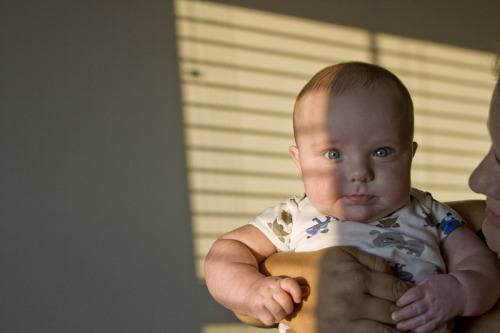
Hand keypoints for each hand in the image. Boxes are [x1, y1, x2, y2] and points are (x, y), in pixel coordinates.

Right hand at [243, 276, 303, 325]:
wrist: (247, 291)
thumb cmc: (270, 289)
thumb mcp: (280, 284)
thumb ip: (294, 286)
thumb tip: (307, 290)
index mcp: (278, 282)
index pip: (290, 284)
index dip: (297, 292)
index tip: (298, 299)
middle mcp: (270, 289)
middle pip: (286, 303)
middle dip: (288, 309)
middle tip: (284, 308)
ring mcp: (262, 299)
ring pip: (279, 313)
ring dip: (280, 315)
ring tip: (277, 311)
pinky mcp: (256, 309)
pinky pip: (270, 320)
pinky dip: (271, 320)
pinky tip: (268, 314)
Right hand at [261, 246, 409, 332]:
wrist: (287, 284)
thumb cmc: (320, 266)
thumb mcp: (344, 253)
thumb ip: (372, 260)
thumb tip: (395, 273)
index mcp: (357, 278)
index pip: (397, 290)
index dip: (414, 296)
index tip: (423, 300)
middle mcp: (353, 301)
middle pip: (395, 313)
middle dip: (415, 317)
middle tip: (431, 320)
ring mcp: (345, 322)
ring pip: (386, 332)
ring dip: (403, 332)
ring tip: (417, 331)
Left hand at [393, 274, 463, 332]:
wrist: (463, 291)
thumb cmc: (443, 283)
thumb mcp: (429, 280)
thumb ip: (418, 287)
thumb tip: (404, 294)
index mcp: (427, 289)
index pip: (412, 295)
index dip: (403, 300)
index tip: (396, 304)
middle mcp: (431, 301)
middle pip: (415, 308)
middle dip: (403, 314)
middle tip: (394, 317)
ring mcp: (437, 311)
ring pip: (422, 319)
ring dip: (410, 324)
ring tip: (400, 326)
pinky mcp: (442, 318)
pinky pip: (431, 325)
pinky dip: (423, 329)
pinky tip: (414, 331)